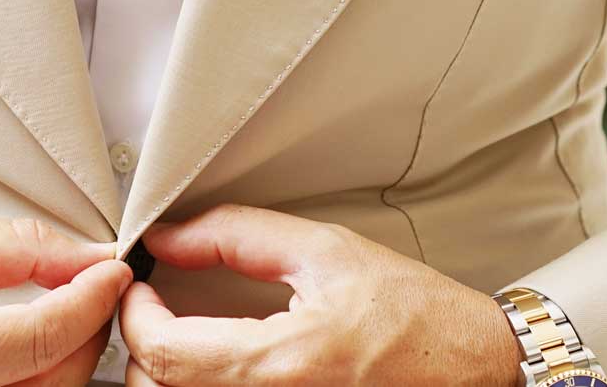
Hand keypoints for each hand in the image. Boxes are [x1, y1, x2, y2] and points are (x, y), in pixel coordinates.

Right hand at [0, 216, 132, 386]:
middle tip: (91, 284)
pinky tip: (36, 353)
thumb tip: (85, 255)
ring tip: (63, 315)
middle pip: (53, 384)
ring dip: (68, 361)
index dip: (89, 299)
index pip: (37, 340)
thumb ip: (9, 248)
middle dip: (86, 330)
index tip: (113, 267)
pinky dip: (38, 382)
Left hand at [117, 204, 521, 386]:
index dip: (134, 312)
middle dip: (144, 342)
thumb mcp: (323, 249)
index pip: (162, 353)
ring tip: (180, 328)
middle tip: (153, 303)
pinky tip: (214, 355)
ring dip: (168, 367)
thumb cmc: (414, 313)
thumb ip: (235, 235)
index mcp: (282, 363)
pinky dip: (200, 382)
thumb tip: (170, 235)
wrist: (471, 366)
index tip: (139, 282)